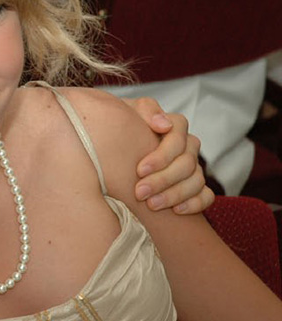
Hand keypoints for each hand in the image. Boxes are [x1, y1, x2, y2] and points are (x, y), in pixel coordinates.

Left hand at [123, 97, 213, 214]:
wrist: (115, 144)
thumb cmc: (120, 126)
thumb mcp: (126, 111)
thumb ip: (146, 110)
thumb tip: (163, 125)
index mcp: (174, 126)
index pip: (178, 138)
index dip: (162, 156)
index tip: (139, 170)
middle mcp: (187, 146)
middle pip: (186, 163)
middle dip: (163, 180)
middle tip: (140, 193)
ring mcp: (193, 166)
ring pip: (196, 181)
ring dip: (175, 194)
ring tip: (152, 205)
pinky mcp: (195, 186)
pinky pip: (206, 196)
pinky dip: (195, 204)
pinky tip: (176, 211)